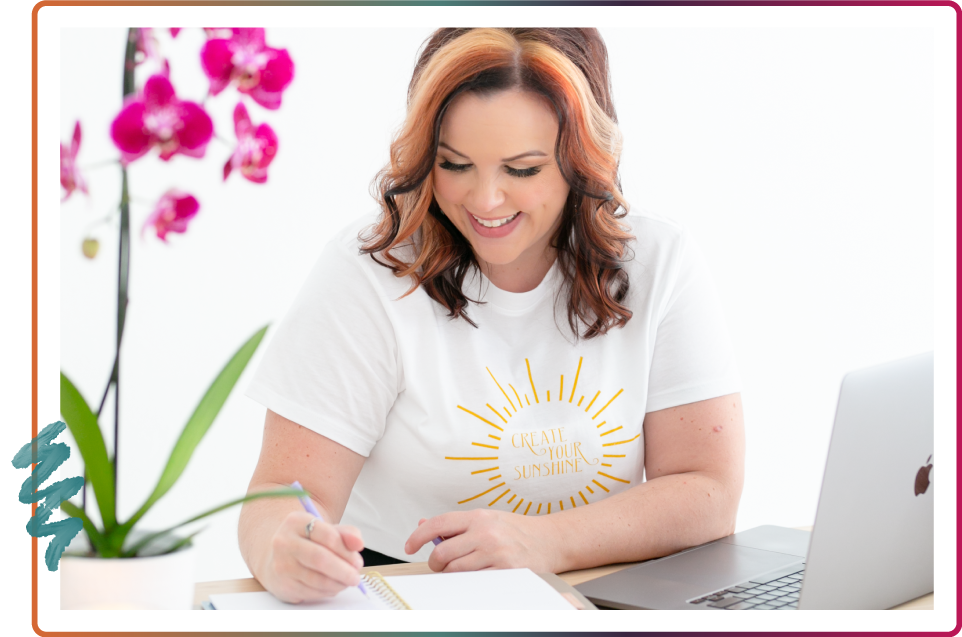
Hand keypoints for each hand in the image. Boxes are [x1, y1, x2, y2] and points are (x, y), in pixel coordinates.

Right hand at [259, 510, 364, 603]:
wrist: (279, 556)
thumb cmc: (308, 542)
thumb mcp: (325, 530)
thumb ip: (346, 534)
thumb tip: (358, 543)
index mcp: (296, 522)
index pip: (328, 536)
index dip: (347, 551)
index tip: (358, 561)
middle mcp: (284, 542)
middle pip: (320, 559)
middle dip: (343, 571)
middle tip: (356, 577)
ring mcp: (281, 565)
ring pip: (316, 579)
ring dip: (337, 584)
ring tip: (346, 582)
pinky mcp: (282, 585)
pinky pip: (311, 592)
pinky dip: (327, 592)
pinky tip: (331, 586)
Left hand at [404, 509, 560, 572]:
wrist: (551, 540)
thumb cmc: (517, 530)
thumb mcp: (487, 520)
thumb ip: (456, 524)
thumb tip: (423, 524)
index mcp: (478, 517)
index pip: (438, 524)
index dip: (418, 537)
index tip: (408, 546)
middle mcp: (485, 533)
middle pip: (442, 552)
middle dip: (435, 563)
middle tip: (439, 565)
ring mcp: (495, 553)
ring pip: (455, 571)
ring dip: (450, 575)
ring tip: (457, 572)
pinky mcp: (505, 572)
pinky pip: (473, 582)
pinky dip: (467, 583)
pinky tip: (473, 577)